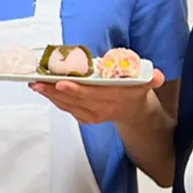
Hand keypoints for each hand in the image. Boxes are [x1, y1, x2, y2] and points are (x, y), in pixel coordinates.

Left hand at [30, 68, 165, 127]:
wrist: (133, 111)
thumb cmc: (134, 91)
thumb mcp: (146, 83)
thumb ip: (151, 79)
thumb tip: (157, 76)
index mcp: (115, 99)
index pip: (94, 95)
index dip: (78, 90)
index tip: (63, 83)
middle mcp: (101, 110)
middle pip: (75, 100)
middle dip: (55, 91)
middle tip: (39, 80)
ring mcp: (90, 115)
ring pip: (66, 104)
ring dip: (49, 94)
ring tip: (35, 82)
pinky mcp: (82, 116)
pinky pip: (65, 107)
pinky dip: (52, 98)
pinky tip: (42, 88)